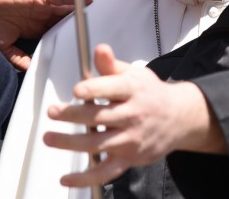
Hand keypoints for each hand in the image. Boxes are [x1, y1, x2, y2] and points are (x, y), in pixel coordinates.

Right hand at [0, 0, 89, 69]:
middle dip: (77, 25)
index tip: (80, 46)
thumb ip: (18, 58)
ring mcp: (40, 7)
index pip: (55, 34)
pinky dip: (73, 0)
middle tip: (95, 29)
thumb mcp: (4, 47)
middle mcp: (39, 18)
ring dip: (79, 11)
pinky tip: (85, 1)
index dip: (67, 38)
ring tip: (96, 13)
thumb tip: (30, 70)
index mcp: (33, 30)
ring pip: (65, 10)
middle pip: (64, 21)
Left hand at [42, 44, 224, 186]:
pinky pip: (106, 173)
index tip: (77, 90)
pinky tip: (66, 179)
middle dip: (74, 115)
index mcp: (134, 90)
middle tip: (53, 111)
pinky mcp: (130, 158)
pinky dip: (85, 178)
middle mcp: (134, 114)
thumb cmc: (150, 93)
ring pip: (99, 144)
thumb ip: (111, 65)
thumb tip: (99, 49)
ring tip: (49, 137)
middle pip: (101, 117)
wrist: (179, 117)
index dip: (94, 89)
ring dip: (71, 143)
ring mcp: (131, 139)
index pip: (113, 89)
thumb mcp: (134, 74)